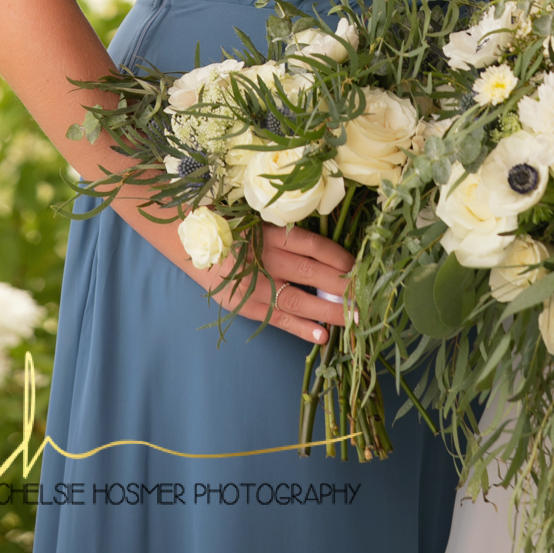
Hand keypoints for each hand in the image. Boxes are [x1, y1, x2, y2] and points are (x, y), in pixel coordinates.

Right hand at [214, 223, 355, 346]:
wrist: (187, 238)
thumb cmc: (230, 222)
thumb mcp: (261, 217)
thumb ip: (288, 231)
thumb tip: (326, 251)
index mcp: (271, 232)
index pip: (314, 245)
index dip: (339, 257)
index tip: (359, 265)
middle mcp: (264, 257)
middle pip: (311, 273)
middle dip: (342, 286)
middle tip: (366, 297)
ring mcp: (253, 284)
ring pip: (298, 300)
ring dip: (328, 311)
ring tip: (353, 319)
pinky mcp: (244, 304)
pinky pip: (277, 318)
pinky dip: (300, 328)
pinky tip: (321, 336)